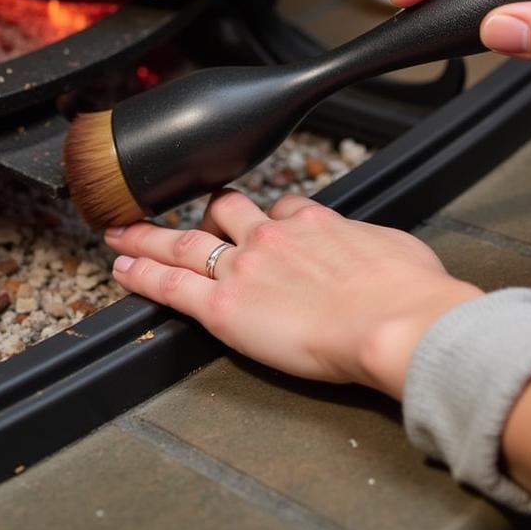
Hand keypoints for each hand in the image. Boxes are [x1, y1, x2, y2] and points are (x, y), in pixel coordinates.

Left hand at [105, 190, 480, 396]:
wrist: (395, 321)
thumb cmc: (408, 292)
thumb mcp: (398, 250)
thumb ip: (373, 247)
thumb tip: (381, 255)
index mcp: (315, 221)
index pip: (278, 208)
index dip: (263, 218)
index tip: (257, 225)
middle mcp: (272, 237)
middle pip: (222, 212)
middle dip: (197, 214)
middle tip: (172, 214)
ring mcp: (244, 268)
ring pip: (185, 241)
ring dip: (150, 236)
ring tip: (123, 234)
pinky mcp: (226, 307)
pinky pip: (172, 285)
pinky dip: (142, 274)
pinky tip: (122, 269)